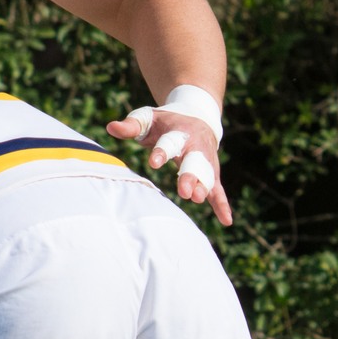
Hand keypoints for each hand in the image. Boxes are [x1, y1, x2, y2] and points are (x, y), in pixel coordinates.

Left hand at [107, 104, 233, 225]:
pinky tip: (226, 221)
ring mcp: (206, 160)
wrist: (198, 117)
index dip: (162, 152)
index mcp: (179, 131)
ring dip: (203, 188)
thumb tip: (111, 127)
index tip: (154, 163)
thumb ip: (131, 125)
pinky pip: (218, 190)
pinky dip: (222, 204)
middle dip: (190, 175)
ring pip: (207, 176)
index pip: (170, 142)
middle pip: (194, 161)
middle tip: (184, 191)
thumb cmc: (166, 121)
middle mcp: (196, 146)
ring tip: (196, 199)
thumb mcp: (149, 118)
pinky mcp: (211, 173)